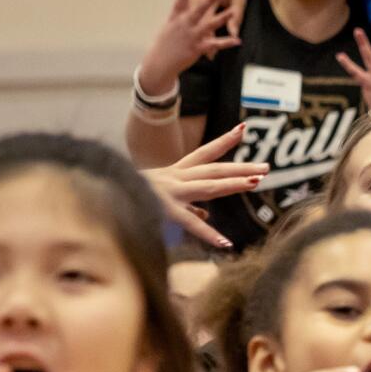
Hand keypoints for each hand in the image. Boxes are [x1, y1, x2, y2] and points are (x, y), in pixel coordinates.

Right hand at [138, 0, 238, 91]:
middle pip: (198, 9)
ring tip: (233, 12)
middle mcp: (184, 24)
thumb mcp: (168, 28)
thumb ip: (178, 19)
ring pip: (209, 25)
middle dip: (208, 0)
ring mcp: (191, 36)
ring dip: (222, 18)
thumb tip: (182, 11)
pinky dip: (226, 42)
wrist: (160, 62)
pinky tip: (237, 40)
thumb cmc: (164, 45)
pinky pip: (215, 44)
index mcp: (176, 17)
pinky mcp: (197, 48)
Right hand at [140, 124, 265, 248]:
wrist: (103, 193)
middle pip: (214, 169)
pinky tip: (226, 242)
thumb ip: (188, 209)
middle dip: (241, 168)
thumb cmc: (132, 195)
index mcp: (176, 172)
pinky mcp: (163, 210)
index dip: (225, 141)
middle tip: (266, 167)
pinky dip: (208, 234)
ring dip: (232, 184)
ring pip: (207, 186)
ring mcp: (171, 192)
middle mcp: (175, 177)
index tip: (244, 129)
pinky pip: (189, 224)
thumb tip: (204, 217)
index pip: (205, 153)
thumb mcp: (163, 198)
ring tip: (256, 183)